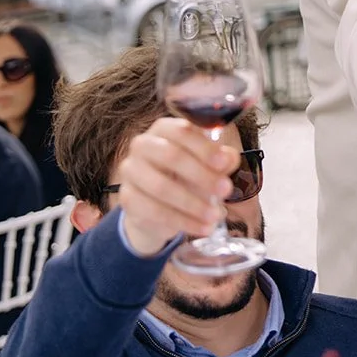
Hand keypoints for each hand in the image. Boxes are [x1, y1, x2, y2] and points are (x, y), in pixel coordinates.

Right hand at [115, 117, 236, 255]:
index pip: (182, 131)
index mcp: (164, 129)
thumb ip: (221, 160)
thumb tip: (229, 158)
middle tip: (225, 190)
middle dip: (202, 175)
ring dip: (193, 203)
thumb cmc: (186, 176)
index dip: (205, 147)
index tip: (224, 163)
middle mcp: (142, 145)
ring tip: (216, 215)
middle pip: (171, 156)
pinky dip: (183, 222)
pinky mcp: (127, 198)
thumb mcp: (207, 166)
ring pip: (161, 187)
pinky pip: (155, 211)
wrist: (158, 206)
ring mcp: (131, 171)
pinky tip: (202, 228)